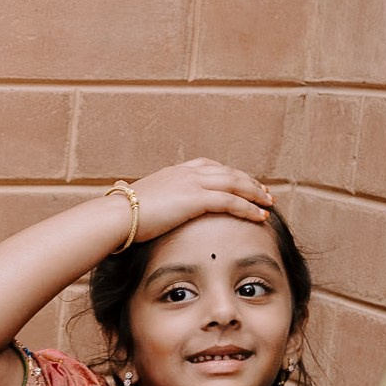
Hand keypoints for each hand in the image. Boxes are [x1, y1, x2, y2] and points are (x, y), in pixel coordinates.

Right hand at [127, 158, 272, 240]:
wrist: (116, 216)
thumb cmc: (122, 217)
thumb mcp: (139, 205)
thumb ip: (149, 204)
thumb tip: (140, 206)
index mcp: (175, 172)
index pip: (210, 168)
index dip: (230, 176)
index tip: (242, 184)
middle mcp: (186, 172)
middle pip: (227, 172)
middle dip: (249, 182)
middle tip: (265, 193)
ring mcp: (192, 183)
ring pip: (234, 183)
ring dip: (255, 193)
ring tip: (269, 203)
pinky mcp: (195, 198)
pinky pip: (230, 200)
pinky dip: (248, 207)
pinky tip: (260, 216)